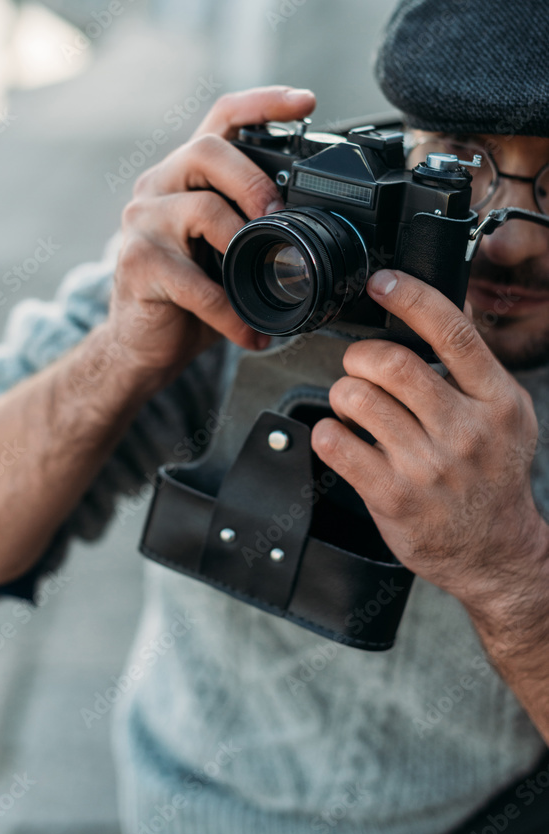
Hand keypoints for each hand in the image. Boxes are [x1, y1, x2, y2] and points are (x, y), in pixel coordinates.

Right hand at [107, 86, 315, 380]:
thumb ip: (254, 227)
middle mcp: (158, 187)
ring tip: (264, 276)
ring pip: (202, 209)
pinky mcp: (138, 264)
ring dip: (244, 243)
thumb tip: (319, 229)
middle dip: (254, 181)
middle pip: (207, 150)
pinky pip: (196, 282)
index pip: (220, 119)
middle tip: (280, 217)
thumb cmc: (189, 295)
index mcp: (185, 176)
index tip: (305, 101)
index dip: (263, 103)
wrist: (141, 344)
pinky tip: (250, 331)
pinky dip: (231, 311)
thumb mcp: (226, 252)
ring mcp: (143, 223)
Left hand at [311, 269, 548, 612]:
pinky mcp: (393, 497)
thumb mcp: (507, 414)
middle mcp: (466, 432)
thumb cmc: (493, 477)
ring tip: (353, 406)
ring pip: (357, 399)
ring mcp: (428, 467)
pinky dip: (326, 431)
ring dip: (342, 393)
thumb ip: (475, 365)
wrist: (495, 551)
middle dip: (361, 355)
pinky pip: (335, 444)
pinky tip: (341, 436)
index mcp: (497, 401)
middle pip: (392, 363)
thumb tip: (442, 305)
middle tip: (360, 367)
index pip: (452, 333)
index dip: (410, 297)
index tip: (381, 281)